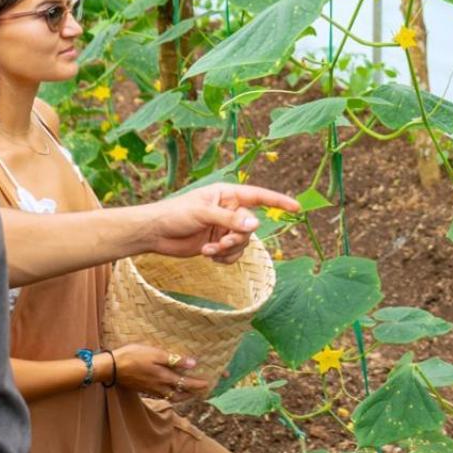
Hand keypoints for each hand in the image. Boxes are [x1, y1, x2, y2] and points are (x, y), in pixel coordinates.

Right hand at [110, 344, 212, 400]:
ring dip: (183, 395)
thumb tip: (193, 364)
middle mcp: (160, 387)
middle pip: (181, 394)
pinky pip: (163, 395)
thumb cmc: (133, 356)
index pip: (187, 383)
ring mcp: (152, 390)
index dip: (199, 384)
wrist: (112, 367)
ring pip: (172, 396)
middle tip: (202, 391)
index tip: (209, 384)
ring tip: (189, 392)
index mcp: (165, 378)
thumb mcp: (155, 354)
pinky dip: (171, 394)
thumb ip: (174, 360)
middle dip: (193, 393)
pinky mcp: (145, 389)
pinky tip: (170, 389)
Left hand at [140, 183, 299, 260]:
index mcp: (227, 195)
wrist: (155, 234)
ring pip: (243, 243)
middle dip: (238, 237)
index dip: (278, 202)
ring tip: (210, 250)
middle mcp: (229, 210)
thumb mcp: (203, 213)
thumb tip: (255, 224)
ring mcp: (224, 228)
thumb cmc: (175, 215)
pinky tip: (208, 256)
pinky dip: (224, 258)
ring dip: (229, 249)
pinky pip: (234, 255)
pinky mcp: (218, 244)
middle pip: (251, 226)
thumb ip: (230, 219)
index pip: (259, 197)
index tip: (297, 208)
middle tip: (221, 242)